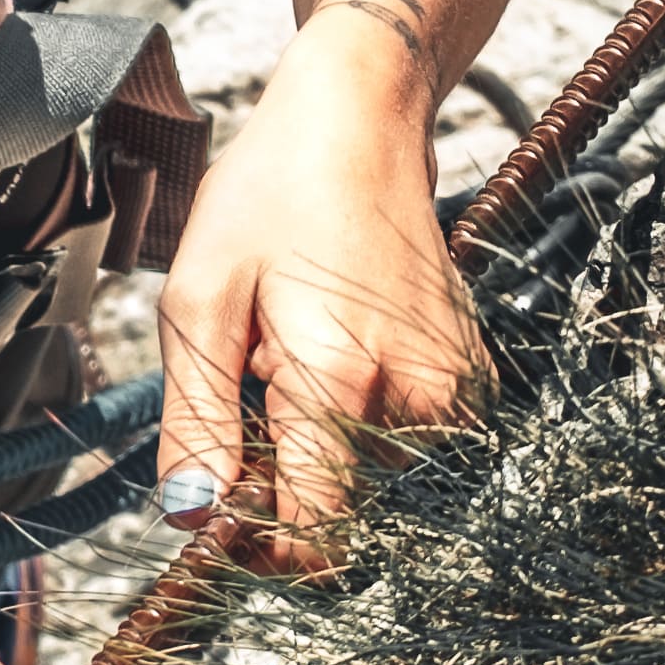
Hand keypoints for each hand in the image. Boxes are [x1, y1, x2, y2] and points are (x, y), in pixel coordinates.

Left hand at [153, 0, 541, 554]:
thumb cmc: (269, 198)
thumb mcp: (197, 300)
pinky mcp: (470, 375)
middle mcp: (415, 396)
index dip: (254, 543)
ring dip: (316, 434)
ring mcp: (453, 387)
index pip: (310, 534)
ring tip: (290, 346)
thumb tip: (194, 518)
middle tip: (248, 380)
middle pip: (337, 504)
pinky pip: (403, 435)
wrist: (360, 120)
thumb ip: (198, 421)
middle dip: (280, 470)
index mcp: (339, 381)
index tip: (216, 516)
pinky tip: (334, 341)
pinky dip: (357, 410)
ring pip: (367, 472)